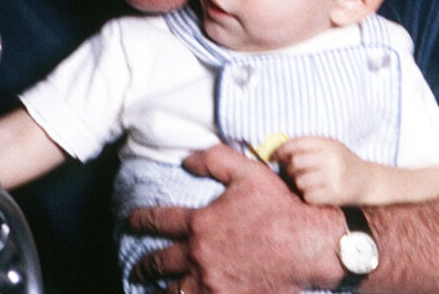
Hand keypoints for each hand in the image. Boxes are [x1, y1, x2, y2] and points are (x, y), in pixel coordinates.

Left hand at [125, 144, 342, 293]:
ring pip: (172, 291)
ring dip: (159, 291)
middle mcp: (198, 255)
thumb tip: (187, 159)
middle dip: (143, 266)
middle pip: (158, 262)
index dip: (140, 220)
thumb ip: (215, 161)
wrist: (308, 245)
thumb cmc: (281, 207)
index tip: (130, 222)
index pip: (158, 220)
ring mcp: (211, 282)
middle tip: (136, 269)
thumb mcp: (249, 173)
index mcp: (200, 223)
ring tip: (155, 292)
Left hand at [273, 136, 369, 204]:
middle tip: (292, 173)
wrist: (369, 182)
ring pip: (299, 181)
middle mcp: (332, 158)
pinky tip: (317, 193)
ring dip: (299, 184)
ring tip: (309, 183)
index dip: (281, 150)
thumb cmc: (344, 164)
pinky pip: (308, 196)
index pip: (297, 143)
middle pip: (295, 162)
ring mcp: (334, 176)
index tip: (274, 156)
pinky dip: (308, 196)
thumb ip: (309, 147)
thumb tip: (277, 153)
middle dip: (289, 169)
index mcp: (329, 144)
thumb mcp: (331, 148)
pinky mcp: (335, 194)